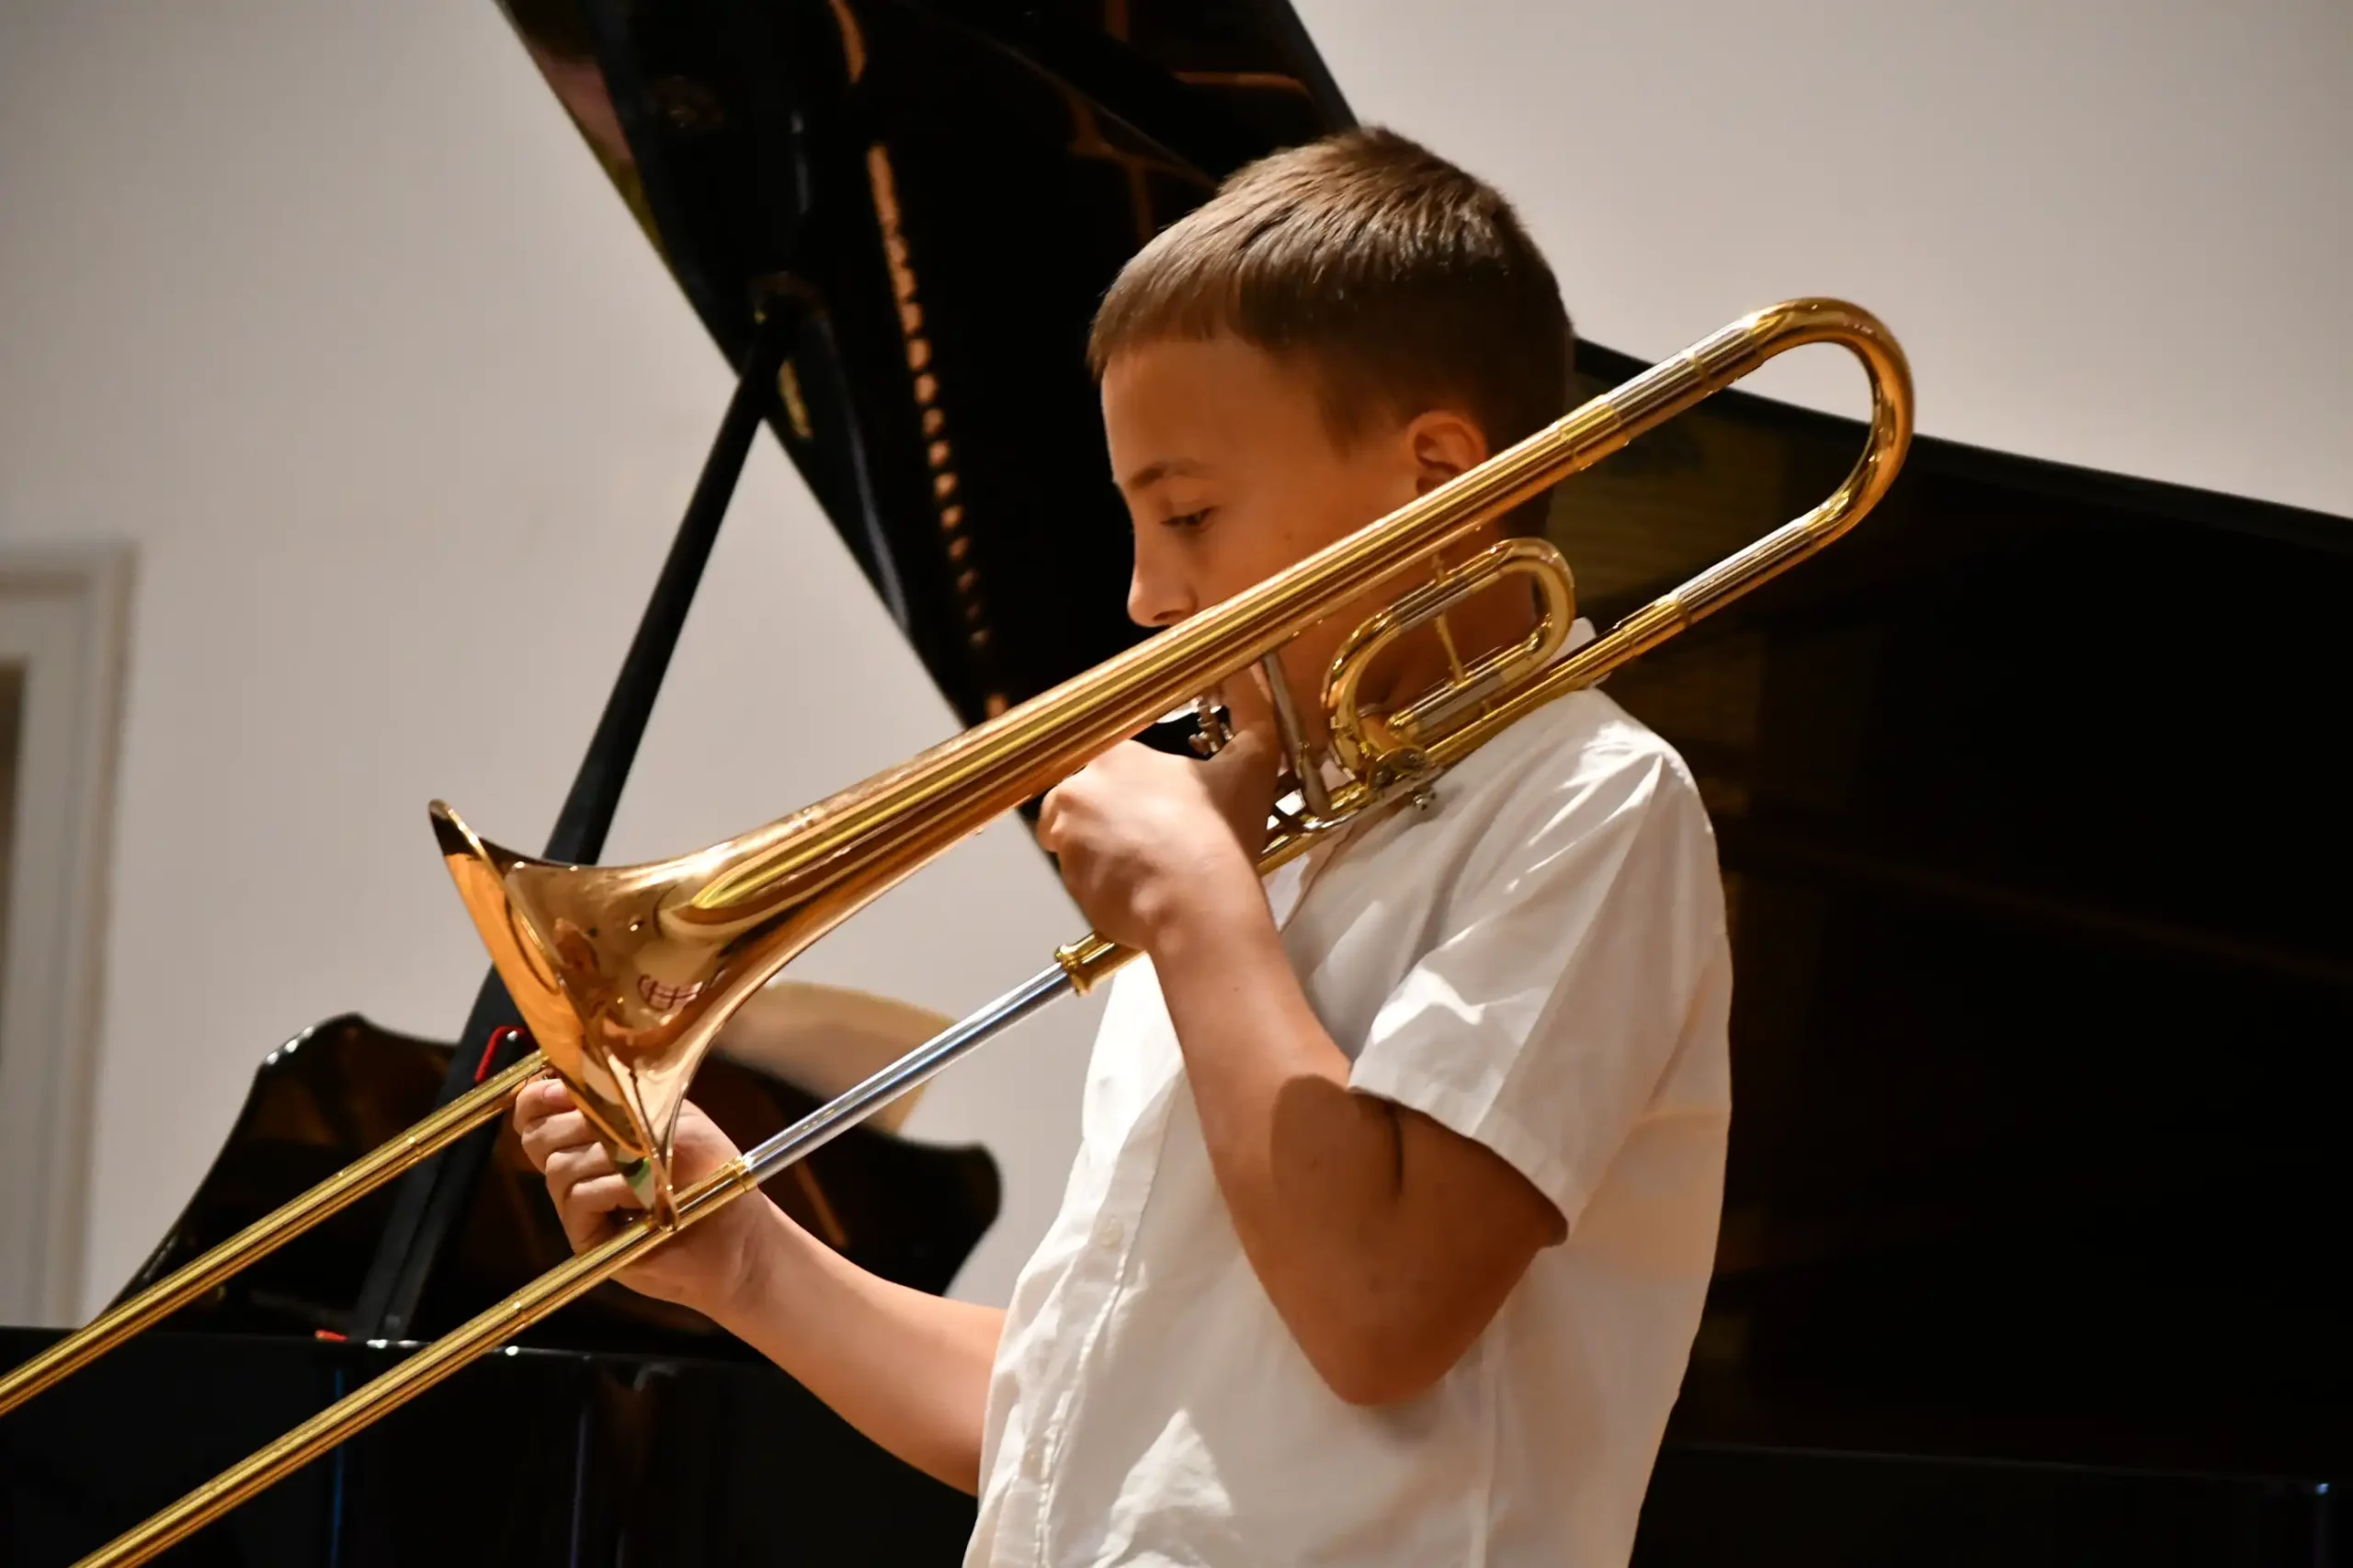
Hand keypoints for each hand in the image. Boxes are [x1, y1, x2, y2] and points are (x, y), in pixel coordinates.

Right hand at [513, 1079, 775, 1320]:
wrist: (742, 1237)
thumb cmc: (715, 1174)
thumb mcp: (677, 1124)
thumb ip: (628, 1103)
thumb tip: (571, 1087)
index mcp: (596, 1132)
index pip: (540, 1109)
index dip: (538, 1096)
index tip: (559, 1087)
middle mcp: (582, 1166)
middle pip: (539, 1135)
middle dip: (567, 1122)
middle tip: (601, 1122)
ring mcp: (582, 1204)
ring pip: (558, 1164)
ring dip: (601, 1155)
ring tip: (647, 1165)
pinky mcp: (588, 1237)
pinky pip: (577, 1198)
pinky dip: (609, 1187)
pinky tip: (643, 1194)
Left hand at [1036, 691, 1280, 950]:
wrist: (1200, 904)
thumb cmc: (1219, 833)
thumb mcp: (1249, 767)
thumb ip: (1252, 718)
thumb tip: (1254, 682)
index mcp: (1114, 755)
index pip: (1105, 761)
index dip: (1128, 785)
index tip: (1151, 803)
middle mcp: (1077, 792)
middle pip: (1080, 800)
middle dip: (1106, 817)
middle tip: (1150, 836)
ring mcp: (1067, 840)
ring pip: (1075, 841)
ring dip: (1101, 851)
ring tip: (1147, 867)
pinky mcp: (1068, 884)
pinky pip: (1081, 880)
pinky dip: (1102, 886)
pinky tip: (1140, 891)